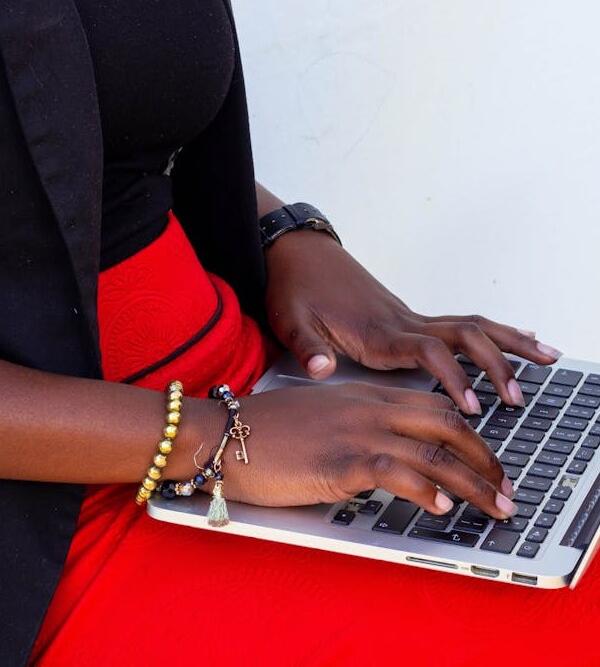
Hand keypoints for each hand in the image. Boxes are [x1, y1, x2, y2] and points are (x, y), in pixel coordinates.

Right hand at [204, 382, 516, 518]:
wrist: (222, 432)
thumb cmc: (264, 429)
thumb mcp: (319, 415)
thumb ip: (354, 423)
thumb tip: (382, 452)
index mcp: (363, 394)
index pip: (432, 405)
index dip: (469, 432)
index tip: (486, 458)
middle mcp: (367, 408)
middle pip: (445, 422)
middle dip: (484, 456)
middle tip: (504, 486)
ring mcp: (355, 432)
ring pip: (432, 451)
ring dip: (472, 481)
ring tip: (494, 506)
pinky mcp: (339, 461)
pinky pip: (396, 472)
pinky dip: (425, 491)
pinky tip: (441, 508)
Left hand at [264, 230, 561, 414]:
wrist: (297, 252)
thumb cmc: (294, 287)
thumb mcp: (290, 320)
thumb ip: (308, 347)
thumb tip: (321, 370)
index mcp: (378, 331)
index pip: (429, 352)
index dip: (454, 378)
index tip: (473, 407)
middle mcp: (402, 322)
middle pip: (465, 335)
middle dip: (498, 363)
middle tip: (520, 396)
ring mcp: (409, 316)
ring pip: (471, 325)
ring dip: (509, 341)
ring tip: (547, 356)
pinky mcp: (407, 316)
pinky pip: (460, 323)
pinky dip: (491, 332)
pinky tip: (512, 338)